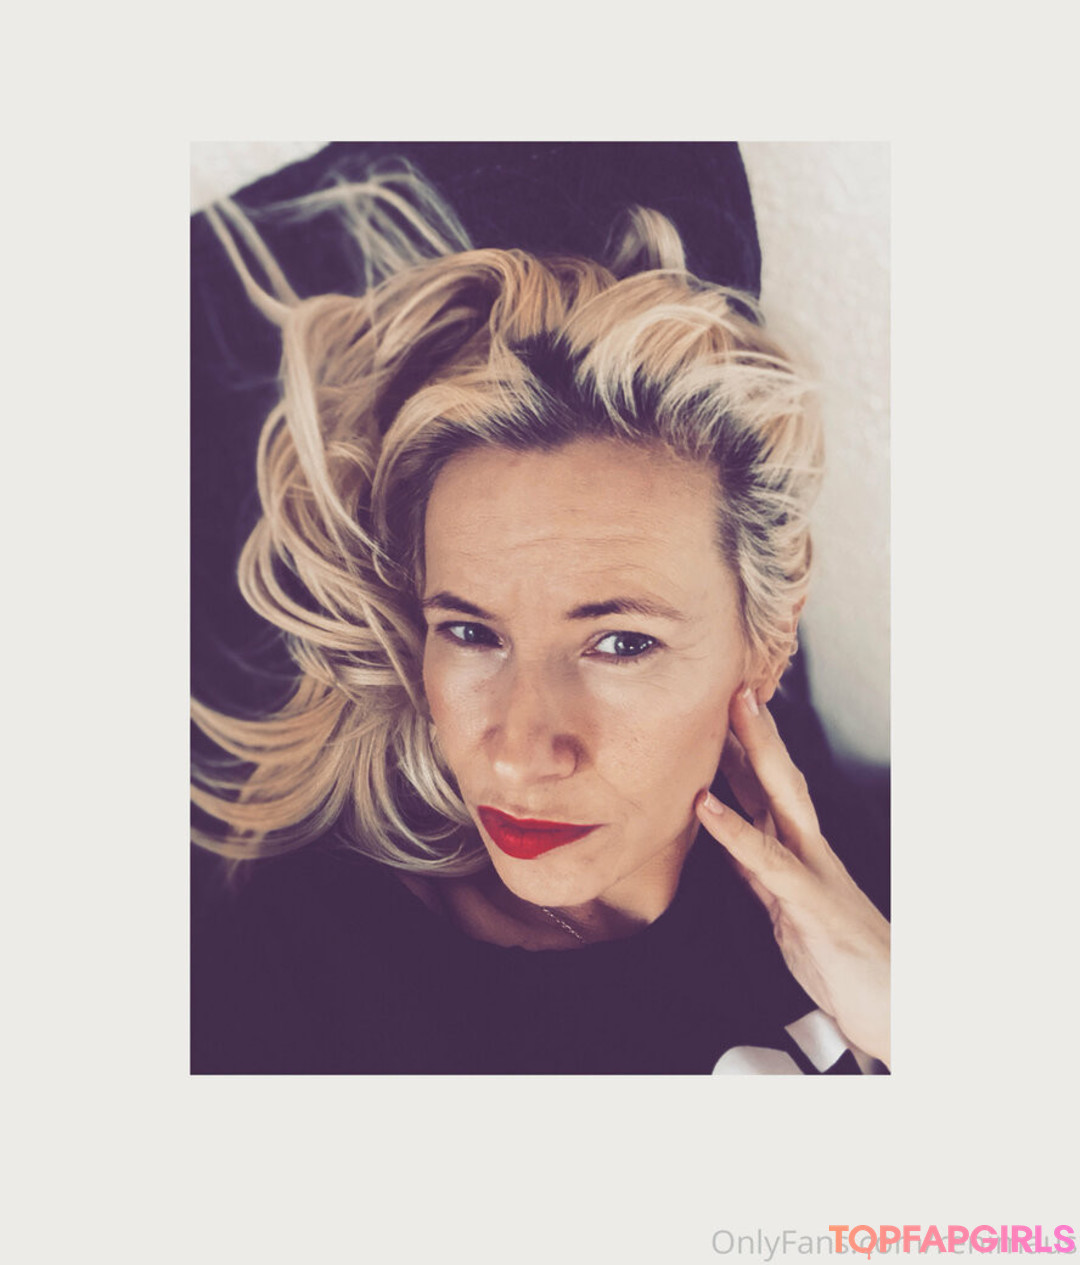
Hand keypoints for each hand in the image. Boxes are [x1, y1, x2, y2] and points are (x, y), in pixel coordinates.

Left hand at [695, 688, 890, 1066]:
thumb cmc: (842, 965)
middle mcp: (810, 853)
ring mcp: (813, 872)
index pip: (771, 792)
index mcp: (803, 855)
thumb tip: (734, 845)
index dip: (748, 752)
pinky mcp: (809, 902)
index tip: (726, 713)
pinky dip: (734, 829)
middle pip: (779, 780)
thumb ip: (762, 877)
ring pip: (781, 800)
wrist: (892, 1009)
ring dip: (754, 755)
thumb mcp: (788, 913)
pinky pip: (766, 859)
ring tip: (730, 715)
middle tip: (734, 687)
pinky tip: (706, 804)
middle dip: (756, 733)